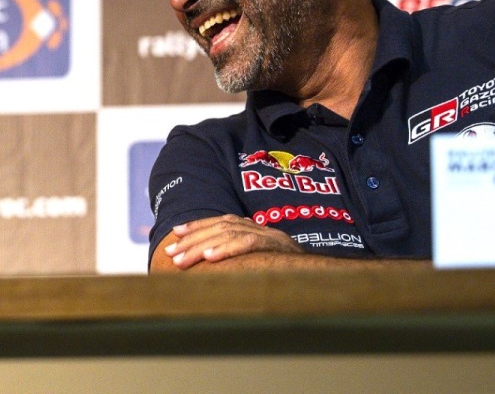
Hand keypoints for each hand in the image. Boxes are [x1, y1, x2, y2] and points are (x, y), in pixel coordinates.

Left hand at [164, 214, 303, 268]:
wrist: (324, 274)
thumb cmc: (288, 270)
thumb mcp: (259, 260)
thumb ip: (238, 256)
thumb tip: (207, 264)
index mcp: (253, 228)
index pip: (220, 222)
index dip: (196, 227)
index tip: (175, 235)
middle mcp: (259, 228)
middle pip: (219, 227)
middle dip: (192, 240)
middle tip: (171, 254)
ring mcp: (269, 236)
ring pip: (228, 234)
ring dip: (201, 247)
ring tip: (183, 260)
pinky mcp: (277, 246)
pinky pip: (248, 244)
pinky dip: (227, 249)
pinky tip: (210, 258)